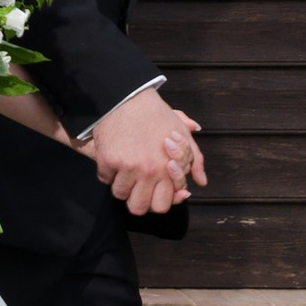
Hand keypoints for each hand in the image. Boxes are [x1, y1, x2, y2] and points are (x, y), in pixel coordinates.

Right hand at [81, 86, 204, 216]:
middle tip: (136, 187)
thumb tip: (200, 182)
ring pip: (119, 194)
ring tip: (124, 171)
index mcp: (167, 169)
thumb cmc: (158, 116)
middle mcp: (148, 171)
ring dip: (121, 185)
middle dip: (137, 200)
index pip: (162, 204)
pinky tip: (113, 159)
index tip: (152, 191)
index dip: (156, 201)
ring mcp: (126, 167)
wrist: (129, 98)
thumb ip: (195, 161)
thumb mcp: (183, 136)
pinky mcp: (107, 160)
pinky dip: (107, 172)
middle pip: (138, 208)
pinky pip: (104, 178)